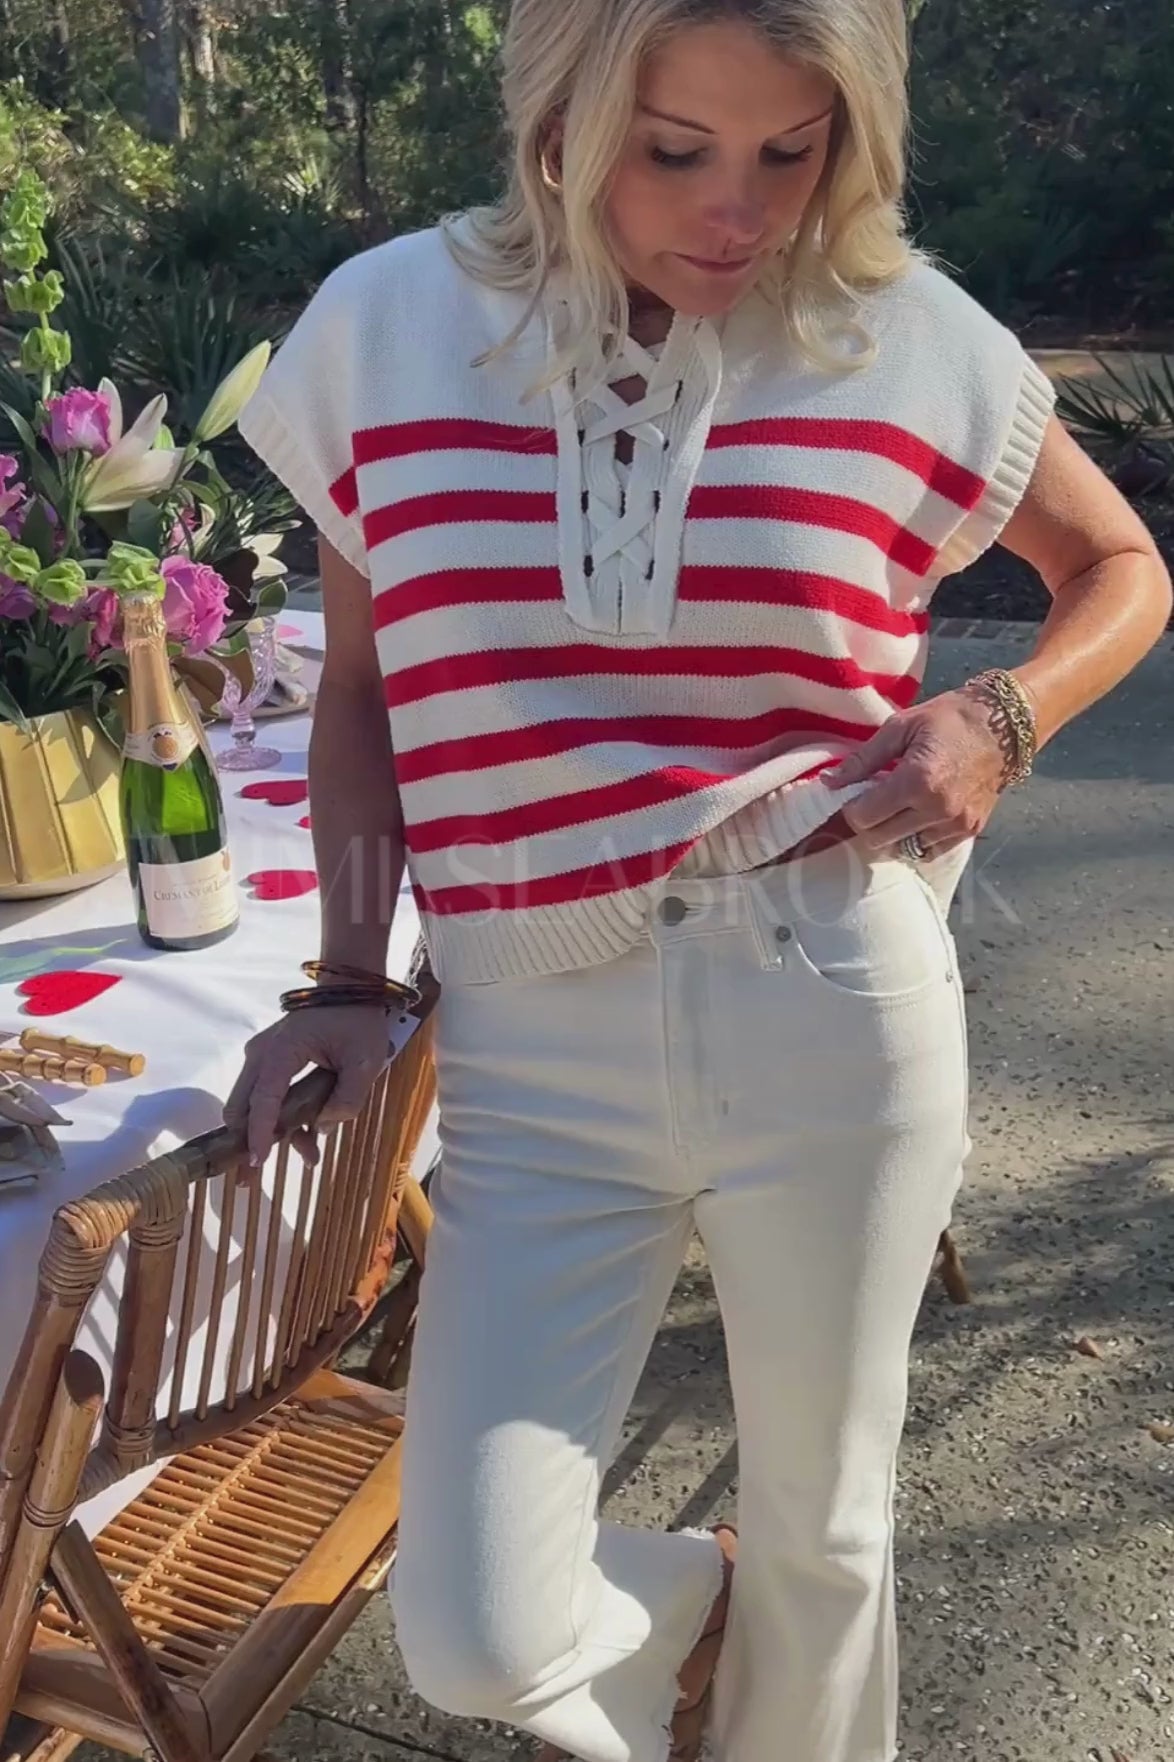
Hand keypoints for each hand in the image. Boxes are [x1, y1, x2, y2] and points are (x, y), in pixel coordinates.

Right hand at [223, 1004, 390, 1169]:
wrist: (351, 989)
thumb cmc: (358, 1021)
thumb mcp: (365, 1062)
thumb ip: (346, 1099)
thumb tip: (323, 1127)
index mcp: (281, 1051)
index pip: (263, 1100)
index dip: (258, 1133)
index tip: (257, 1161)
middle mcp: (261, 1055)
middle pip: (241, 1106)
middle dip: (249, 1141)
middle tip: (255, 1176)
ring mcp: (262, 1057)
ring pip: (252, 1105)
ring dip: (273, 1132)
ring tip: (311, 1156)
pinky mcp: (270, 1061)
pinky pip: (265, 1095)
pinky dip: (279, 1117)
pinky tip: (309, 1134)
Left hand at [825, 686, 1009, 857]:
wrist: (1007, 724)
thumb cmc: (951, 718)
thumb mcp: (901, 726)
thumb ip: (863, 758)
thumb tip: (830, 782)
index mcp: (916, 781)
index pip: (863, 817)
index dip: (851, 807)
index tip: (856, 792)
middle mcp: (936, 809)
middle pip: (878, 839)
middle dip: (869, 821)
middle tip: (875, 799)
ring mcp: (956, 824)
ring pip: (903, 848)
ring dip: (893, 832)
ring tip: (899, 806)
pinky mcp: (969, 831)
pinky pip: (929, 850)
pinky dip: (916, 838)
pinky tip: (917, 815)